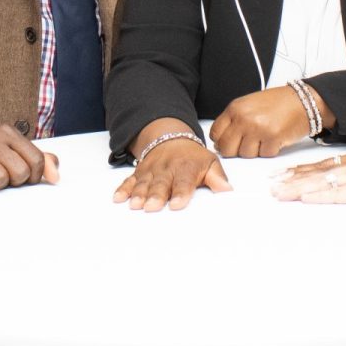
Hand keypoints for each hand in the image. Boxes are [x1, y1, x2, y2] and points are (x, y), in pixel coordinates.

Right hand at [0, 123, 59, 192]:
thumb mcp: (18, 149)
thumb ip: (42, 160)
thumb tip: (56, 177)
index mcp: (9, 132)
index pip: (36, 159)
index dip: (36, 176)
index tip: (28, 177)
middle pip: (20, 172)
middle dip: (16, 180)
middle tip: (7, 176)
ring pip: (0, 179)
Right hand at [113, 135, 229, 211]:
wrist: (171, 138)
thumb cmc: (192, 157)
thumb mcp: (209, 162)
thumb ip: (217, 177)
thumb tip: (227, 190)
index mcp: (186, 168)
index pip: (184, 181)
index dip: (181, 193)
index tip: (178, 204)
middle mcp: (167, 169)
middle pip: (161, 184)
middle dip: (156, 195)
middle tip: (152, 207)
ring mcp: (151, 171)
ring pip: (144, 183)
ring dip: (138, 194)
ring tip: (135, 205)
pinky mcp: (139, 172)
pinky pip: (129, 180)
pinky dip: (123, 189)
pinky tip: (118, 198)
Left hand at [211, 86, 318, 157]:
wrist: (302, 101)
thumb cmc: (277, 103)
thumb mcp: (249, 105)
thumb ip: (234, 120)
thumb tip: (221, 142)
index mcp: (235, 109)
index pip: (215, 133)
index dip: (221, 142)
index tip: (230, 142)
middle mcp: (244, 118)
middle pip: (227, 148)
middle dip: (235, 151)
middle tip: (248, 145)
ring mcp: (258, 129)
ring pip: (245, 154)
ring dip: (255, 150)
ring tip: (264, 138)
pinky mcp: (272, 138)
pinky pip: (264, 155)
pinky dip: (270, 150)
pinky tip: (275, 138)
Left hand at [269, 148, 345, 204]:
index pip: (320, 166)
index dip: (299, 170)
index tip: (281, 174)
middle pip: (314, 174)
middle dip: (290, 180)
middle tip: (271, 185)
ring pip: (319, 184)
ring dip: (297, 189)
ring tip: (278, 193)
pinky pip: (336, 195)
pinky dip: (320, 197)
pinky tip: (305, 198)